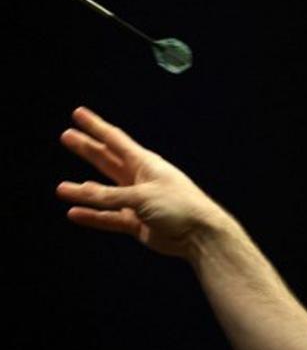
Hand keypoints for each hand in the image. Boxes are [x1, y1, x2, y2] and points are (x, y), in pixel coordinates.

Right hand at [56, 107, 229, 258]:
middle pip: (107, 161)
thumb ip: (109, 195)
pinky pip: (110, 218)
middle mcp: (140, 180)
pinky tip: (76, 213)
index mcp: (146, 164)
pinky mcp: (138, 223)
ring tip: (61, 187)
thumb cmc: (181, 207)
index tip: (79, 114)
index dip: (96, 126)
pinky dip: (93, 216)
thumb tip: (78, 192)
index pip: (115, 140)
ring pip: (105, 193)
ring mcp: (139, 202)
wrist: (201, 236)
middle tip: (67, 136)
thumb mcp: (141, 195)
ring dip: (84, 190)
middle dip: (87, 149)